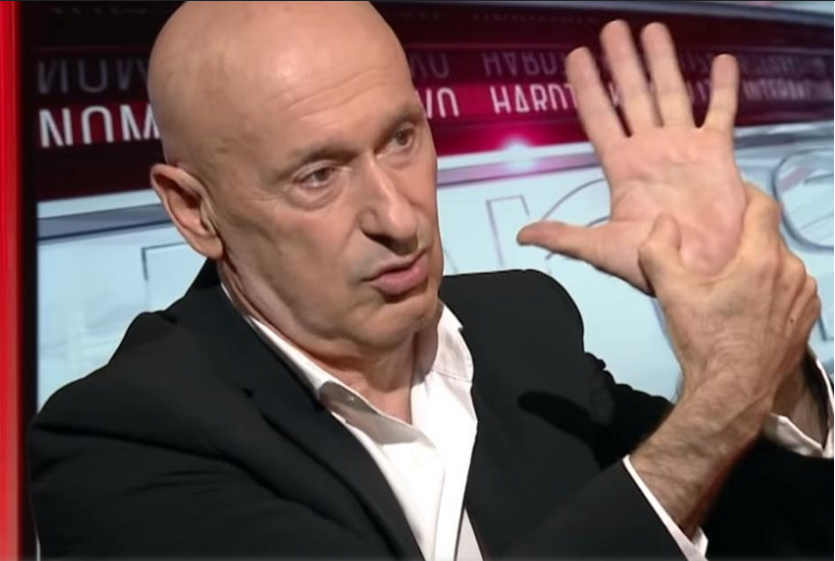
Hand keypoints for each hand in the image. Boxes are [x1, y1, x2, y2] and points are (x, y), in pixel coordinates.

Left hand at [517, 20, 745, 292]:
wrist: (701, 274)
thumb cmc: (654, 264)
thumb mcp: (602, 249)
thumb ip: (565, 236)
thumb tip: (523, 235)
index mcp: (622, 167)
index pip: (598, 116)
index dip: (587, 86)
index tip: (577, 56)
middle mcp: (650, 150)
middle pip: (631, 95)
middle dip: (622, 62)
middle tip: (613, 29)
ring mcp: (682, 148)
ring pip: (670, 93)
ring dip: (662, 62)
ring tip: (653, 30)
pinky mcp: (715, 154)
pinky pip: (719, 113)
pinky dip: (722, 89)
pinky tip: (721, 62)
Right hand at [629, 185, 819, 531]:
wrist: (734, 393)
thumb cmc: (704, 341)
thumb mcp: (671, 294)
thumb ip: (660, 250)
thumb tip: (664, 221)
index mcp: (762, 260)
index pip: (764, 208)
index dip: (748, 194)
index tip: (733, 195)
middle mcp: (792, 271)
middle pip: (770, 238)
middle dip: (748, 237)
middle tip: (723, 249)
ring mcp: (806, 296)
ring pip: (783, 263)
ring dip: (763, 263)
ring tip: (737, 278)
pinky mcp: (809, 317)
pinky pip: (794, 287)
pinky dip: (776, 286)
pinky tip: (755, 303)